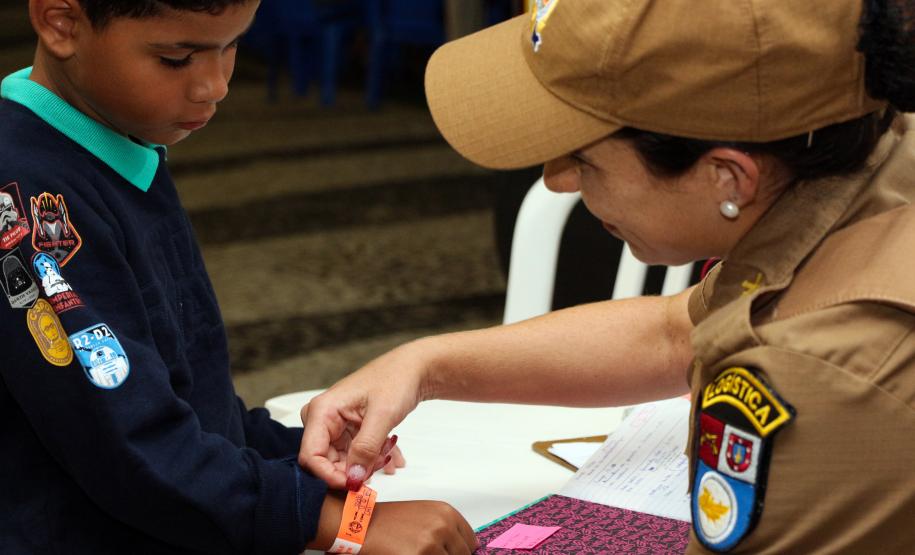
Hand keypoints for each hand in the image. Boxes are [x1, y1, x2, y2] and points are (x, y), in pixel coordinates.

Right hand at [299, 341, 427, 489]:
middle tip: (380, 465)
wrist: (413, 369)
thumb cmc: (396, 380)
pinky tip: (392, 456)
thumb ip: (366, 449)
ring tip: (389, 452)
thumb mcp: (382, 416)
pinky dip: (373, 458)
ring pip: (343, 461)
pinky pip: (354, 454)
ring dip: (367, 464)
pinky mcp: (348, 430)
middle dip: (354, 469)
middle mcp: (323, 418)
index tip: (354, 485)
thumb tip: (353, 478)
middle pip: (326, 461)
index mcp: (322, 410)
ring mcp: (335, 424)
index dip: (330, 475)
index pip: (311, 456)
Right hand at [362, 501, 477, 554]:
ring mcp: (431, 544)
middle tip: (427, 552)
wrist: (361, 525)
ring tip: (415, 552)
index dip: (460, 550)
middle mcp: (442, 526)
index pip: (471, 541)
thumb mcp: (423, 516)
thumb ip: (445, 530)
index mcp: (446, 512)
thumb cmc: (388, 521)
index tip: (450, 552)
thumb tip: (463, 549)